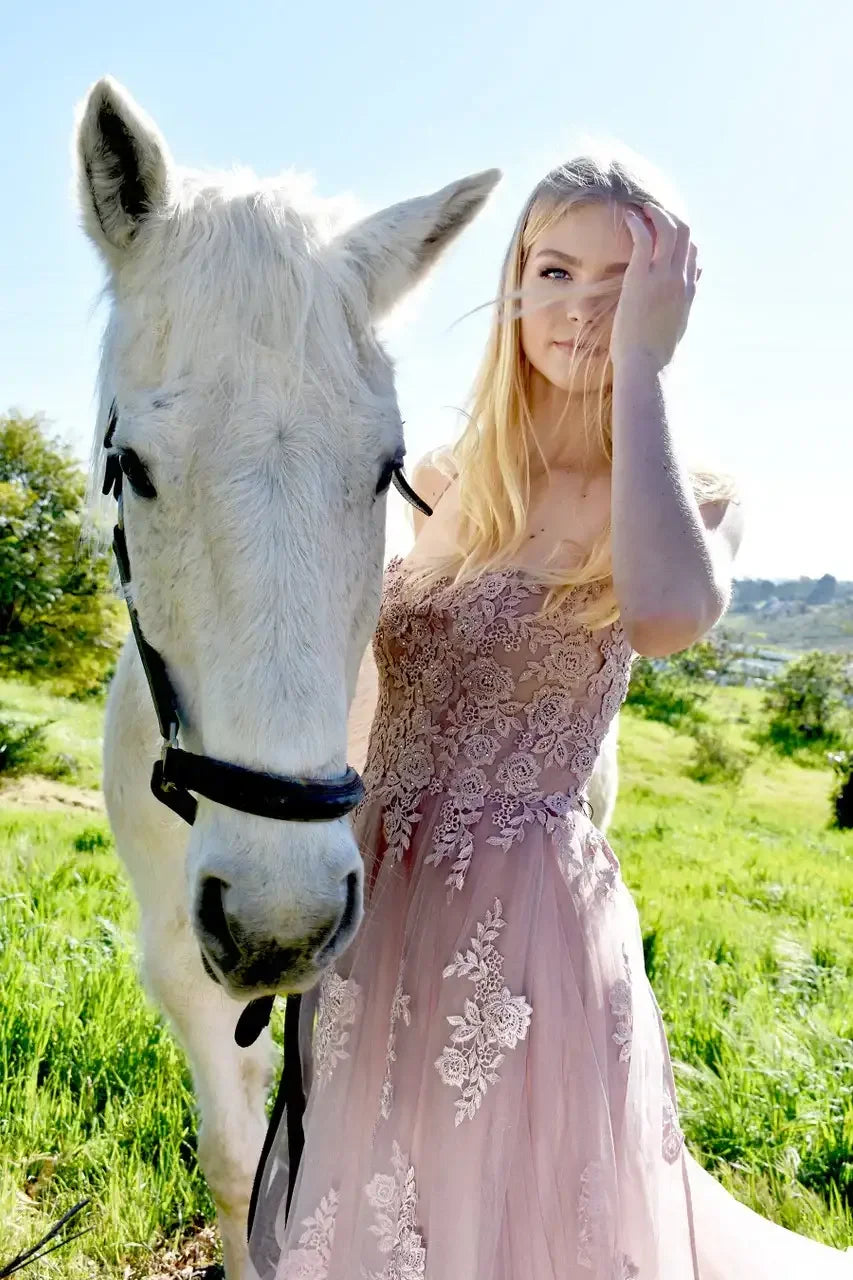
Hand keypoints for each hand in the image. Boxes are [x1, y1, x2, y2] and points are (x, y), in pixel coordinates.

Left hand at [609, 202, 700, 372]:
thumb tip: (693, 288)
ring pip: (669, 230)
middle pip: (685, 234)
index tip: (664, 230)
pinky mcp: (642, 277)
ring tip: (641, 208)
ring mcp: (663, 277)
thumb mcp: (676, 327)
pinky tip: (628, 216)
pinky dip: (638, 222)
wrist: (646, 366)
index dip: (681, 236)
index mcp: (688, 291)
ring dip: (655, 213)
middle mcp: (680, 279)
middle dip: (670, 217)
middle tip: (651, 212)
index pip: (693, 251)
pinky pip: (643, 238)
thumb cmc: (654, 354)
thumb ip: (685, 303)